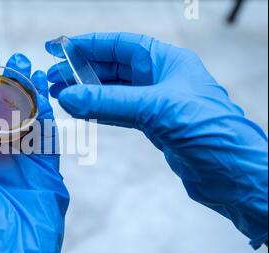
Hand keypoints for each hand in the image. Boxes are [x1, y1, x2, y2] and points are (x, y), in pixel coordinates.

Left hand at [0, 49, 68, 252]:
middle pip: (3, 112)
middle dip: (7, 84)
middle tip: (12, 60)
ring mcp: (22, 162)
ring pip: (27, 120)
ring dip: (29, 94)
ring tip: (30, 68)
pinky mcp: (46, 171)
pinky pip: (47, 137)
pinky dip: (48, 115)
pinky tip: (46, 94)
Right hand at [46, 32, 266, 248]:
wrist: (231, 173)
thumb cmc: (211, 131)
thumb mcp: (156, 108)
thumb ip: (109, 102)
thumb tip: (70, 95)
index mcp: (167, 61)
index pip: (120, 45)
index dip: (88, 45)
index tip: (60, 47)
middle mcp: (161, 78)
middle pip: (113, 67)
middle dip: (82, 71)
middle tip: (54, 77)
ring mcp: (156, 103)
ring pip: (113, 91)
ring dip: (87, 92)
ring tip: (61, 94)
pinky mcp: (153, 126)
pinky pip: (119, 112)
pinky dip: (98, 111)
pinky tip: (81, 111)